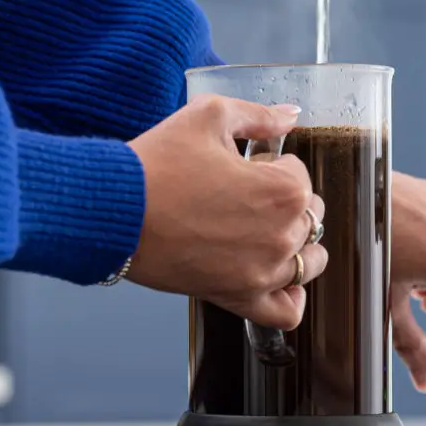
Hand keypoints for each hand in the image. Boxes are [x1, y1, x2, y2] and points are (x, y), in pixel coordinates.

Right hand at [126, 95, 327, 328]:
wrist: (114, 211)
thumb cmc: (158, 163)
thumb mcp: (209, 116)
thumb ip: (259, 115)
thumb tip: (290, 115)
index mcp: (284, 189)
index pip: (300, 173)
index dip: (270, 164)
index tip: (243, 166)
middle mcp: (282, 234)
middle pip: (310, 216)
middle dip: (285, 200)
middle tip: (243, 194)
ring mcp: (263, 271)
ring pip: (309, 263)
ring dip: (296, 244)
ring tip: (263, 230)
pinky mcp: (239, 297)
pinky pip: (287, 311)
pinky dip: (291, 297)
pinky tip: (276, 277)